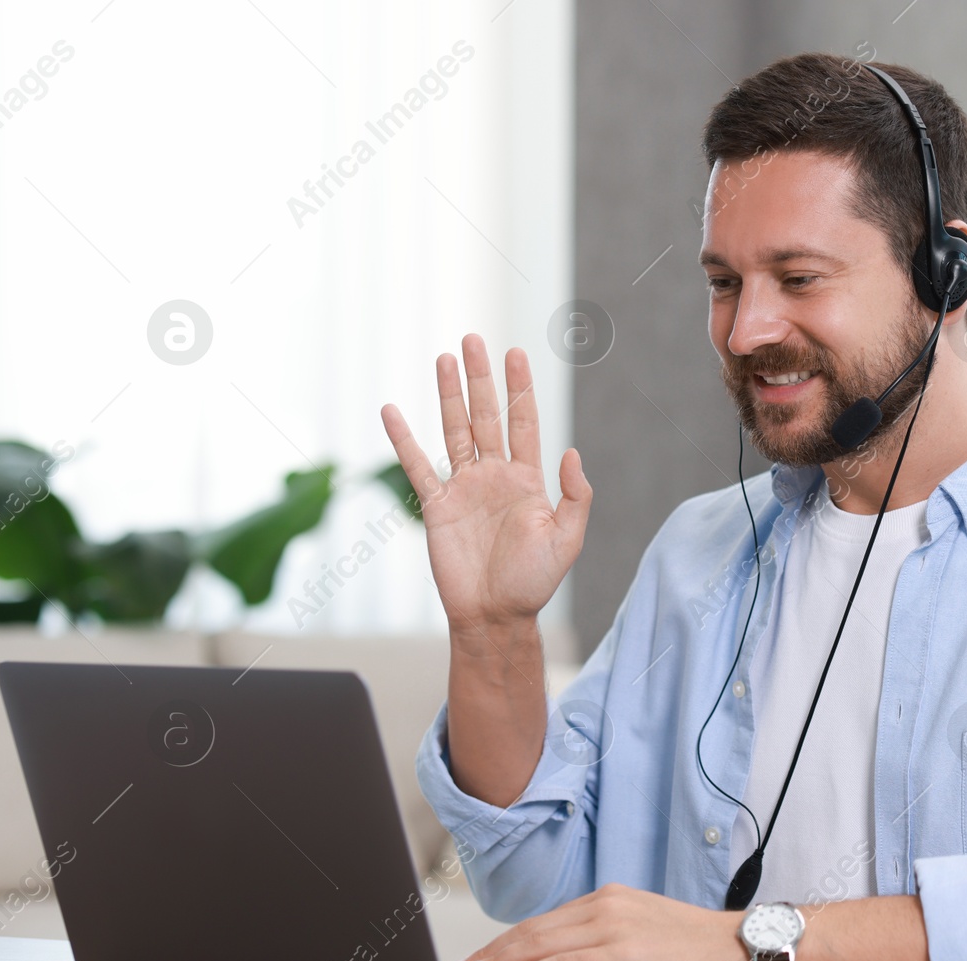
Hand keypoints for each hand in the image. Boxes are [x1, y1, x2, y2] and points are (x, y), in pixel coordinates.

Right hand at [380, 334, 590, 633]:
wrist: (495, 616)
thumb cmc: (535, 582)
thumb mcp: (567, 539)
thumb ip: (575, 496)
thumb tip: (572, 452)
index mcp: (527, 480)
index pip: (523, 422)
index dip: (519, 388)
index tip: (516, 353)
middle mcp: (494, 476)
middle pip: (486, 415)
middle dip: (481, 378)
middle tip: (473, 340)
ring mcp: (464, 488)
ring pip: (454, 430)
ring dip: (448, 395)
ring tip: (444, 358)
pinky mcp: (437, 506)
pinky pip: (417, 466)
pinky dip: (404, 439)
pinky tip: (391, 411)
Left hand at [445, 884, 756, 960]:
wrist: (736, 945)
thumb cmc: (695, 947)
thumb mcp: (642, 931)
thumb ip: (603, 939)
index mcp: (608, 898)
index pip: (543, 921)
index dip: (505, 942)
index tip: (479, 958)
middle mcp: (605, 905)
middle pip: (533, 930)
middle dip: (490, 953)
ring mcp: (612, 926)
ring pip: (539, 945)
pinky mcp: (621, 952)